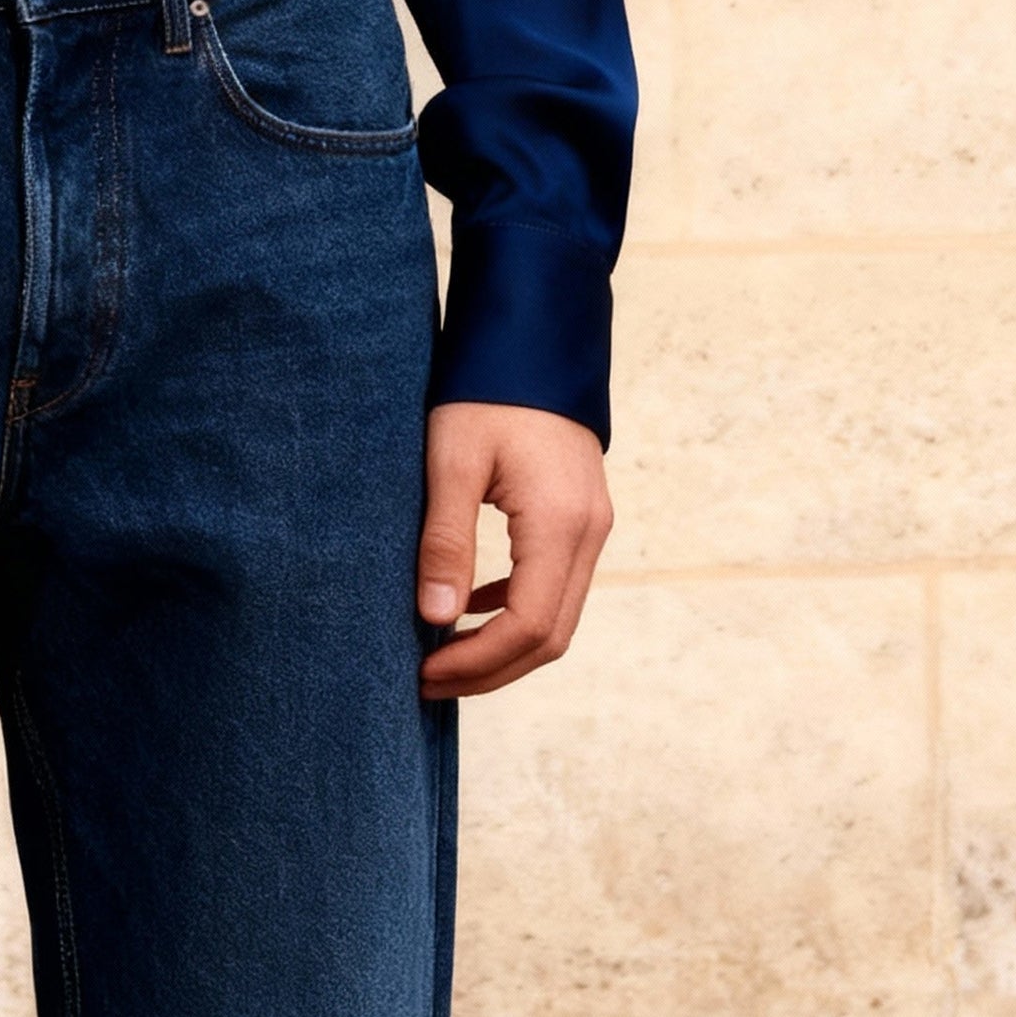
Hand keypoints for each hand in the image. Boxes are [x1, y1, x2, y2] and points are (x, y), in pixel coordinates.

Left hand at [415, 401, 608, 700]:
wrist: (533, 334)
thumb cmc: (485, 389)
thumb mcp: (452, 459)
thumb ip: (446, 541)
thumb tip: (436, 618)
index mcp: (560, 524)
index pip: (527, 627)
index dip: (476, 663)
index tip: (424, 673)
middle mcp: (588, 533)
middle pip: (549, 636)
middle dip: (489, 669)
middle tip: (427, 681)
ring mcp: (591, 524)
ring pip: (557, 616)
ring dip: (503, 645)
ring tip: (442, 655)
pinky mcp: (580, 514)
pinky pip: (556, 584)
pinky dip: (515, 609)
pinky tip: (471, 605)